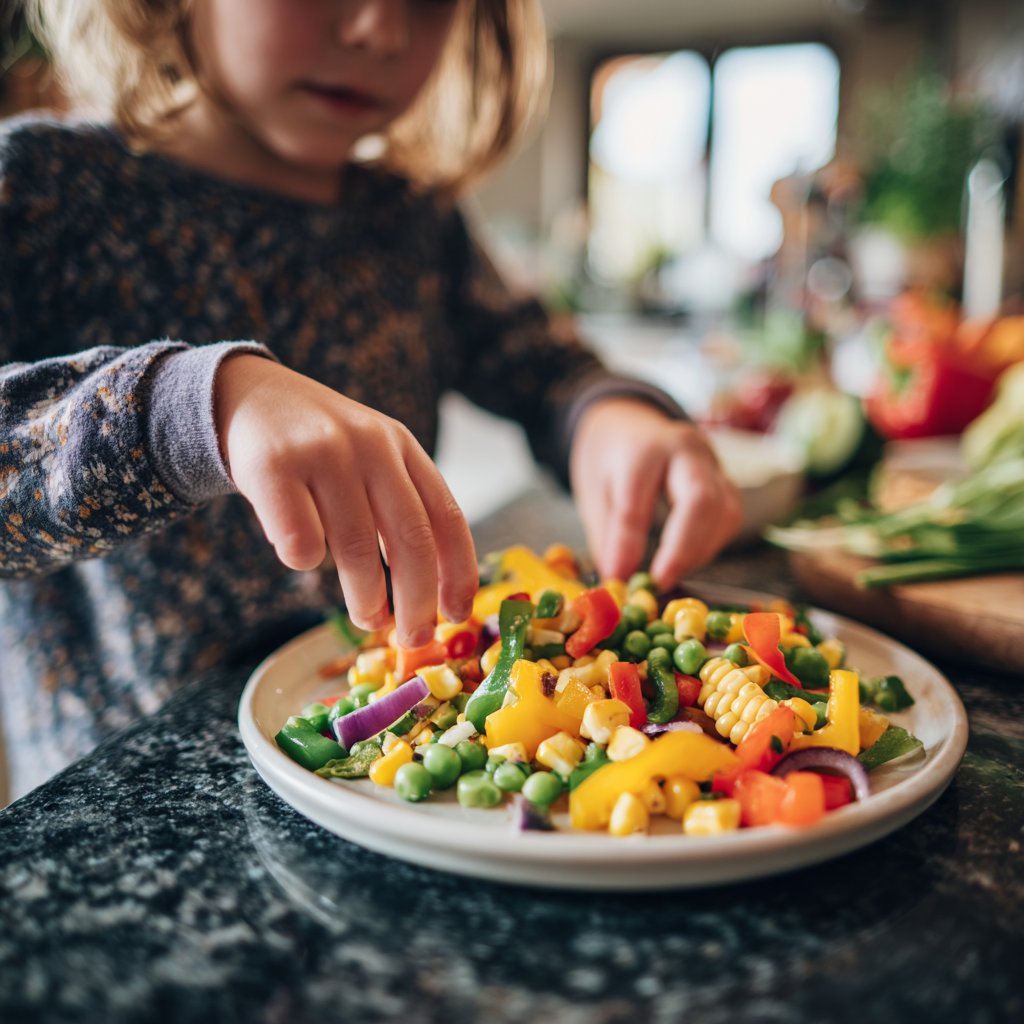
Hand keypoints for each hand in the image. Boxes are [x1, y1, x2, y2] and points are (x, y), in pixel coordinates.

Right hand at [214, 355, 477, 646]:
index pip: (447, 516)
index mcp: (403, 446)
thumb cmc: (318, 448)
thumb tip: (428, 598)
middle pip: (411, 538)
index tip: (457, 615)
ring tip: (367, 617)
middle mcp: (371, 445)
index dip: (459, 572)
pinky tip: (301, 557)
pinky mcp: (274, 466)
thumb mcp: (371, 459)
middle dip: (417, 601)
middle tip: (412, 638)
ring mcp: (323, 452)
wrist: (246, 395)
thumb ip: (399, 508)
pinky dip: (305, 562)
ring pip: (357, 547)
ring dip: (366, 597)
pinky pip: (301, 541)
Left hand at [569, 398, 742, 588]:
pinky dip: (711, 543)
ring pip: (724, 511)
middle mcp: (685, 449)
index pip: (638, 500)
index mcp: (642, 449)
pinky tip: (685, 556)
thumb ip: (608, 535)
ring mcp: (712, 462)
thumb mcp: (593, 491)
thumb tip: (618, 579)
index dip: (629, 544)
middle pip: (700, 500)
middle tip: (660, 582)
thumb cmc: (609, 459)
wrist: (629, 422)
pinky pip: (730, 516)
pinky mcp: (726, 480)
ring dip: (699, 550)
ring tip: (668, 572)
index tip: (619, 576)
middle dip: (682, 549)